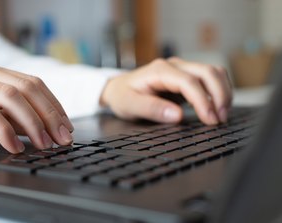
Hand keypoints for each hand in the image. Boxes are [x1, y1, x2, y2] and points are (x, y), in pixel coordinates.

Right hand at [0, 59, 73, 152]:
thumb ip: (10, 117)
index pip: (32, 82)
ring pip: (9, 96)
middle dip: (50, 115)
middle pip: (26, 88)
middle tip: (63, 138)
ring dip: (33, 123)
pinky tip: (14, 147)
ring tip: (44, 144)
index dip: (53, 105)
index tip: (67, 127)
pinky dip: (4, 131)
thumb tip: (42, 127)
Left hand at [100, 57, 231, 124]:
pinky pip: (210, 79)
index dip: (203, 101)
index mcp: (159, 70)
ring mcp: (182, 69)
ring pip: (213, 73)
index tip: (210, 119)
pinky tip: (217, 107)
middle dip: (219, 95)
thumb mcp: (129, 105)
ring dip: (222, 92)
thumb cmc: (123, 96)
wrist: (118, 88)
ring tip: (222, 115)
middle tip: (221, 119)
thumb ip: (151, 109)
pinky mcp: (187, 77)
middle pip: (208, 72)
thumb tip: (177, 115)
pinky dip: (219, 91)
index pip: (189, 82)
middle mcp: (174, 65)